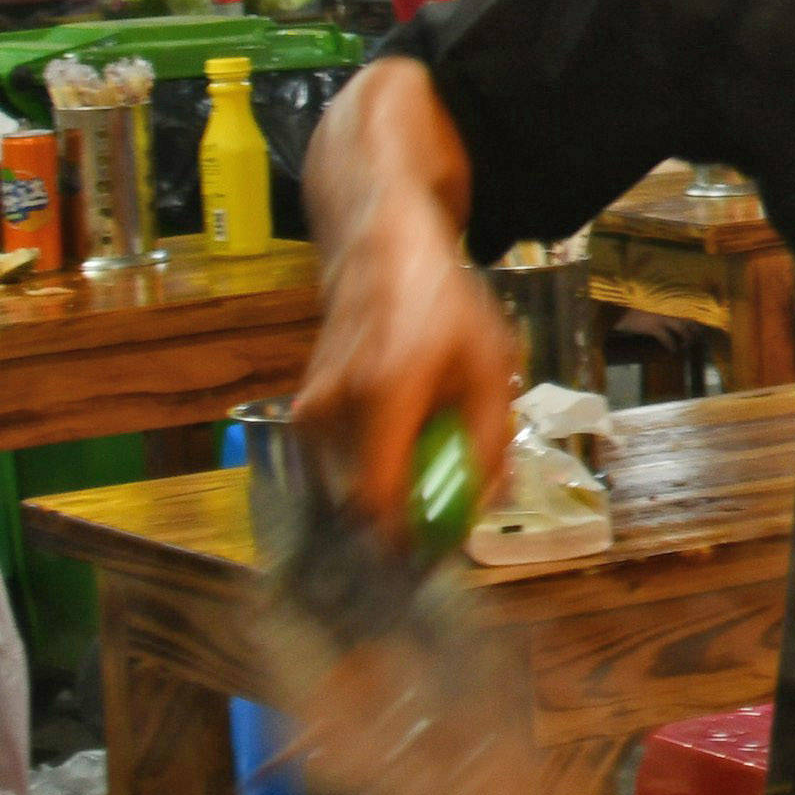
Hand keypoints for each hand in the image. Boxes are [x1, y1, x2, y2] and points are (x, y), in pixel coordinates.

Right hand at [292, 194, 515, 526]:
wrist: (379, 248)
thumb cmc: (443, 304)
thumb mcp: (490, 366)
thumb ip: (490, 439)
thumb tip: (487, 503)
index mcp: (385, 395)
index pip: (377, 503)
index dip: (407, 539)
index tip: (439, 547)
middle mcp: (335, 408)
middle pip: (364, 500)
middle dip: (408, 509)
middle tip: (447, 491)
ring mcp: (312, 407)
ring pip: (353, 480)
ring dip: (393, 479)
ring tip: (429, 442)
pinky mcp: (303, 407)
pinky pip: (341, 458)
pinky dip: (374, 458)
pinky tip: (404, 427)